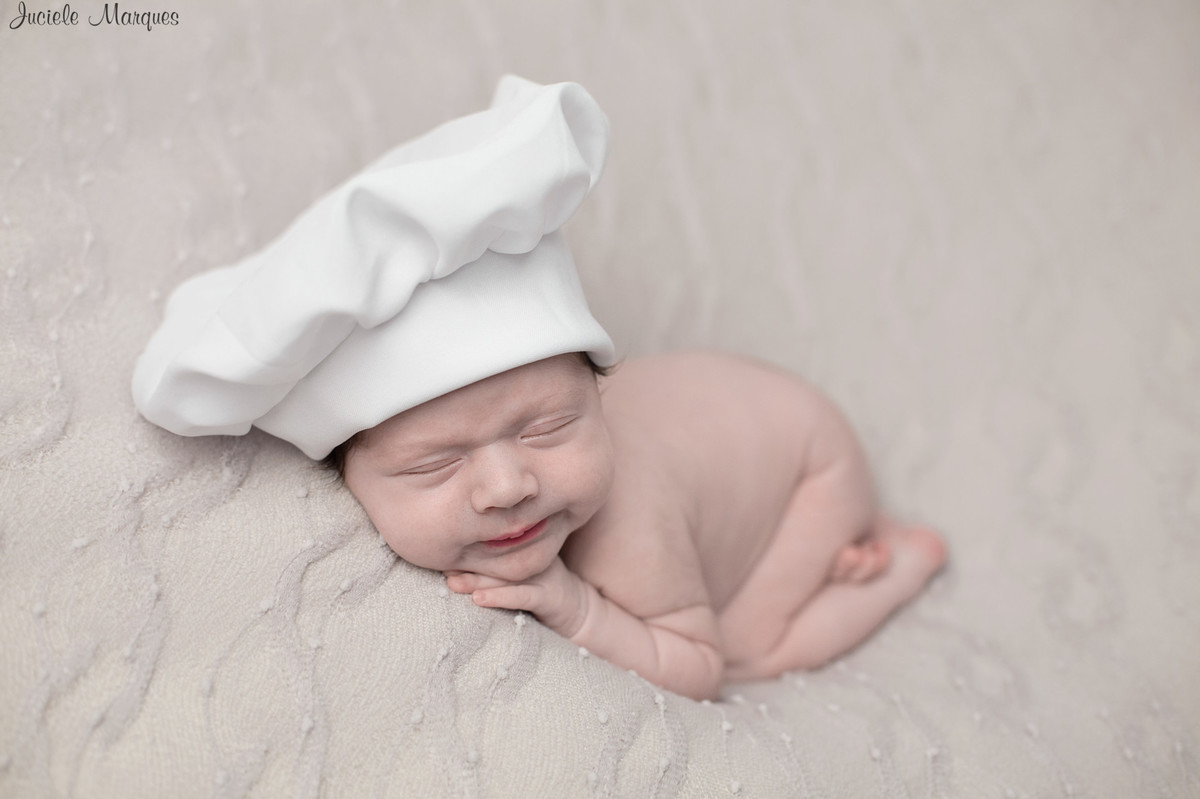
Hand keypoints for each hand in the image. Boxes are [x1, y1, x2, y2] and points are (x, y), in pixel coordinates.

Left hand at [444, 557, 590, 637]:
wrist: (579, 610)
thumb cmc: (540, 589)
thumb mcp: (519, 570)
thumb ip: (495, 560)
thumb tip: (453, 560)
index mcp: (525, 545)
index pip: (493, 540)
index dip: (468, 543)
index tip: (442, 546)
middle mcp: (534, 555)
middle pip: (496, 555)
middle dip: (467, 560)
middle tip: (440, 560)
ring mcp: (543, 574)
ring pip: (505, 576)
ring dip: (476, 579)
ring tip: (452, 581)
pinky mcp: (549, 597)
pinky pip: (522, 596)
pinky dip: (499, 597)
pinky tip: (479, 599)